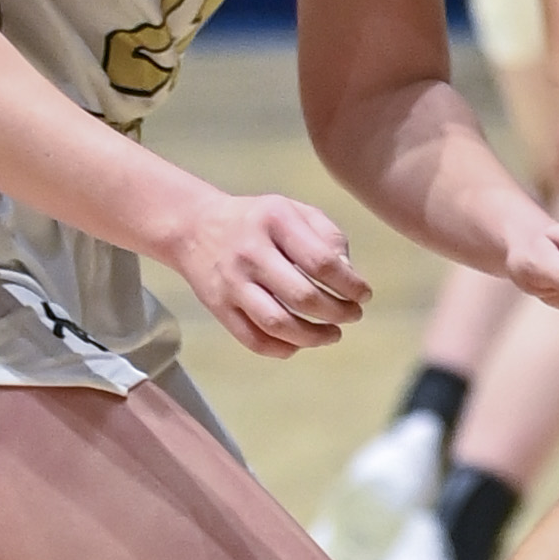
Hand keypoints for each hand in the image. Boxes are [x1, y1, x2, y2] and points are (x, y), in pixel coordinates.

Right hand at [166, 190, 367, 356]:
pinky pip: (253, 339)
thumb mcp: (295, 211)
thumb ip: (328, 237)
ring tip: (333, 334)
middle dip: (338, 312)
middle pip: (302, 296)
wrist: (194, 227)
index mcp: (274, 222)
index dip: (350, 285)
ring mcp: (231, 283)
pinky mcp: (218, 307)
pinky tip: (300, 343)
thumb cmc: (259, 221)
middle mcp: (250, 253)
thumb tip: (350, 275)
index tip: (364, 295)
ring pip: (277, 323)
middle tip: (353, 315)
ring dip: (314, 337)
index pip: (321, 262)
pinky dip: (282, 348)